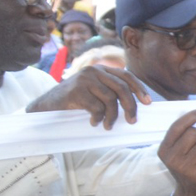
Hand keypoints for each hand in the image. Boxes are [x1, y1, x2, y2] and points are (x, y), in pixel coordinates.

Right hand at [26, 65, 151, 128]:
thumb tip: (136, 105)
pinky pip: (97, 107)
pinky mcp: (76, 91)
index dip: (140, 89)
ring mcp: (84, 80)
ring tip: (107, 125)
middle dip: (131, 106)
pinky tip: (93, 122)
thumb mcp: (95, 93)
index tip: (148, 103)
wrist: (46, 106)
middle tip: (132, 120)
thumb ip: (111, 92)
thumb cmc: (74, 102)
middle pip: (122, 88)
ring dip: (112, 116)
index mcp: (101, 70)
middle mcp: (94, 71)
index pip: (127, 76)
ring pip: (110, 99)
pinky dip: (98, 118)